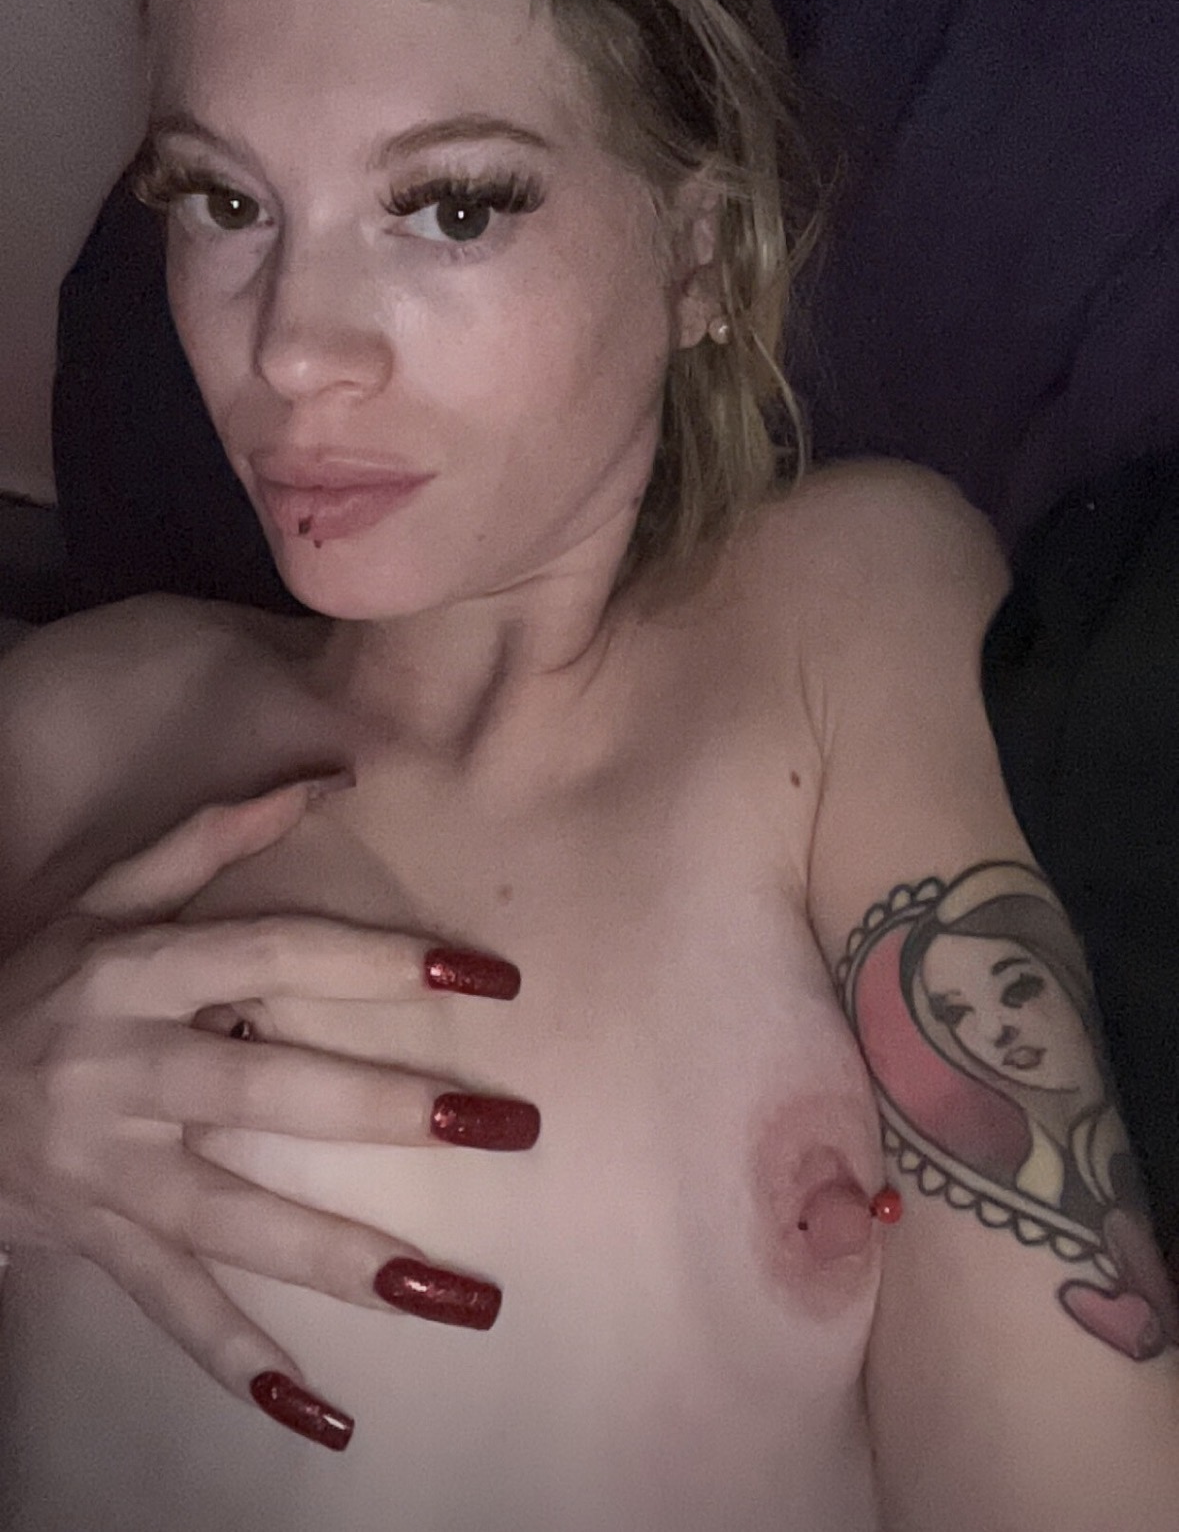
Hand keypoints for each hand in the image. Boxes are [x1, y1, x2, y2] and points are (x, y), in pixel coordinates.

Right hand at [0, 780, 535, 1448]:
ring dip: (344, 1259)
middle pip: (264, 1092)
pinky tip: (324, 1413)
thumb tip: (328, 777)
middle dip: (381, 1111)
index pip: (271, 958)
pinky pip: (170, 1309)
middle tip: (500, 1125)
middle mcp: (123, 1072)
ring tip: (457, 1293)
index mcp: (134, 974)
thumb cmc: (32, 984)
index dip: (374, 964)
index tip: (483, 979)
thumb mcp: (102, 899)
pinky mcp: (95, 1243)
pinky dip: (238, 1361)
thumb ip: (209, 838)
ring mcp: (109, 1170)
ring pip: (232, 1220)